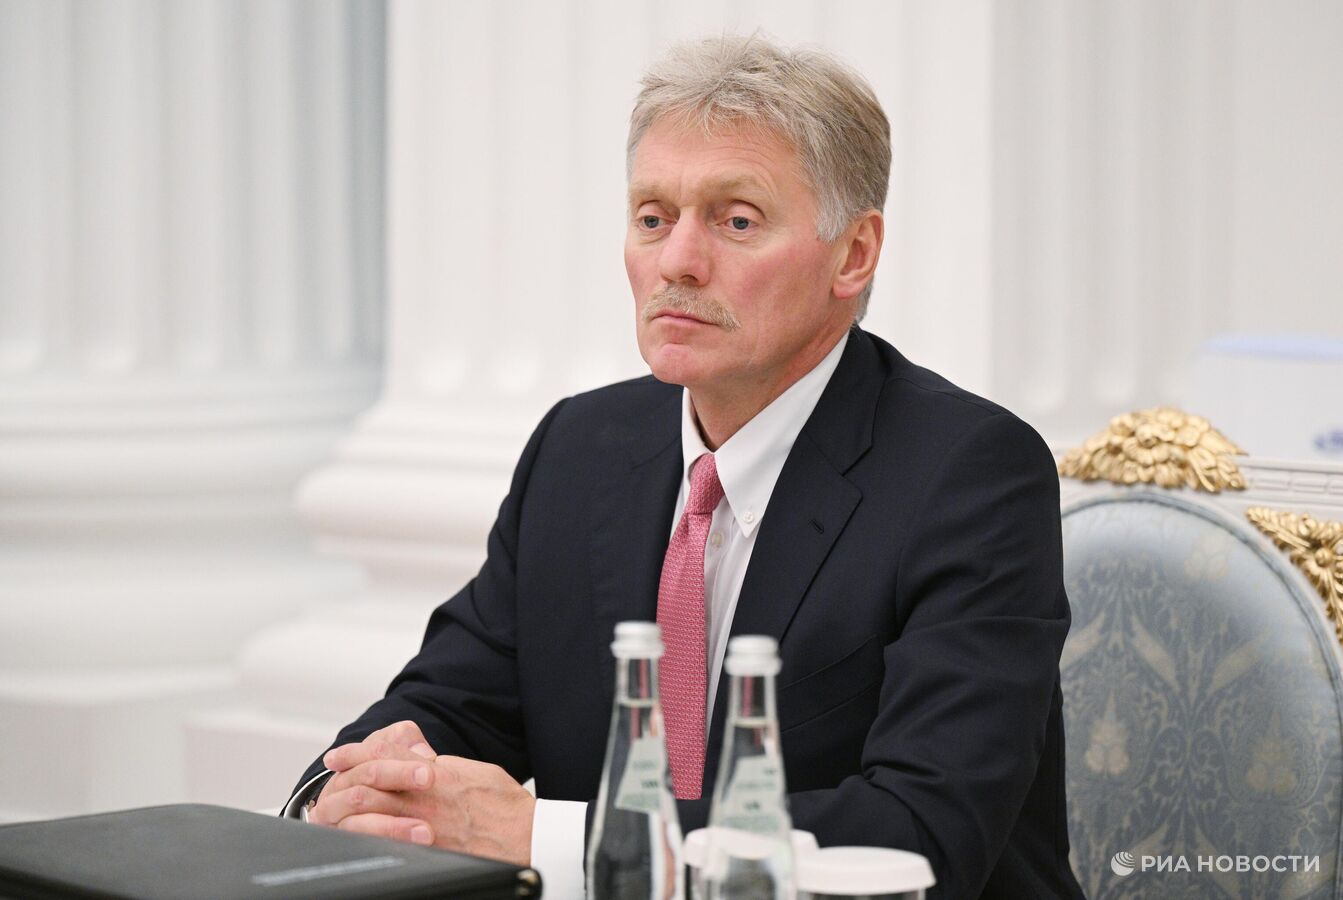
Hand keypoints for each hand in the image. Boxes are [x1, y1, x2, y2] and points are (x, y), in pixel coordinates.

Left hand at [309, 720, 535, 865]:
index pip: (388, 755)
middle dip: (346, 775)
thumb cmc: (507, 807)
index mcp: (437, 775)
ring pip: (371, 813)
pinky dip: (366, 836)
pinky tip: (355, 835)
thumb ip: (444, 766)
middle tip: (330, 774)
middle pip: (372, 780)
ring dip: (348, 807)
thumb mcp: (475, 771)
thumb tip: (422, 759)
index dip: (359, 751)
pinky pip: (386, 843)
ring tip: (330, 806)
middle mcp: (424, 799)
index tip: (341, 753)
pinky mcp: (425, 853)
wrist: (526, 838)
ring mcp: (422, 828)